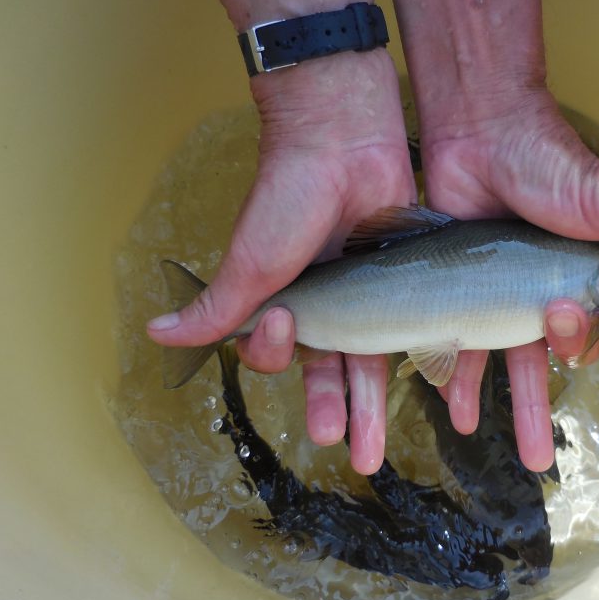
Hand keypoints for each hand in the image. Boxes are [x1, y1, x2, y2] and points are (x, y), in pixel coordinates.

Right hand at [147, 49, 416, 474]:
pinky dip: (425, 357)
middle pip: (332, 372)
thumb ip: (215, 308)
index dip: (277, 353)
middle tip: (358, 459)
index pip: (279, 351)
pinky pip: (416, 327)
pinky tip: (442, 390)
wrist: (343, 140)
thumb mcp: (251, 262)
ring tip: (380, 450)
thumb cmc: (287, 198)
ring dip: (375, 406)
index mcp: (284, 301)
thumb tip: (156, 336)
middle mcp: (326, 304)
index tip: (282, 328)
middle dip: (341, 414)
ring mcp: (369, 294)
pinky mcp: (407, 280)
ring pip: (374, 360)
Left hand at [384, 0, 598, 470]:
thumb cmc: (541, 160)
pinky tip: (458, 416)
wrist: (473, 133)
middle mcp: (563, 288)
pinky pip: (470, 351)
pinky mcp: (471, 298)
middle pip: (577, 344)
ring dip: (528, 413)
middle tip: (555, 325)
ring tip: (532, 458)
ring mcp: (515, 297)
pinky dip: (465, 384)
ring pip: (524, 365)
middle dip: (574, 352)